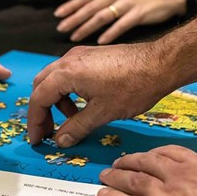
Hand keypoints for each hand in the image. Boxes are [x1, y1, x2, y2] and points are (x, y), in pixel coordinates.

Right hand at [27, 43, 169, 146]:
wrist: (161, 64)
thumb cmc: (134, 85)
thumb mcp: (102, 113)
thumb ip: (77, 128)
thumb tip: (60, 140)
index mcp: (67, 72)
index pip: (38, 98)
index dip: (35, 121)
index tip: (38, 139)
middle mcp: (69, 59)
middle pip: (41, 85)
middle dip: (41, 110)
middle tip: (47, 131)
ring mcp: (80, 55)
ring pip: (54, 78)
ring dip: (56, 100)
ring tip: (70, 120)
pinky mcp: (92, 56)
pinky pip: (69, 73)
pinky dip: (68, 91)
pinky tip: (83, 105)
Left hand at [54, 0, 185, 43]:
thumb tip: (83, 12)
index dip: (71, 5)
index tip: (58, 14)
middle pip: (91, 7)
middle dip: (74, 18)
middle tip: (61, 28)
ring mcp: (128, 2)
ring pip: (102, 16)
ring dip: (86, 27)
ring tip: (75, 36)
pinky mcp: (139, 13)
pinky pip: (121, 25)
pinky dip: (109, 33)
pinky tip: (100, 41)